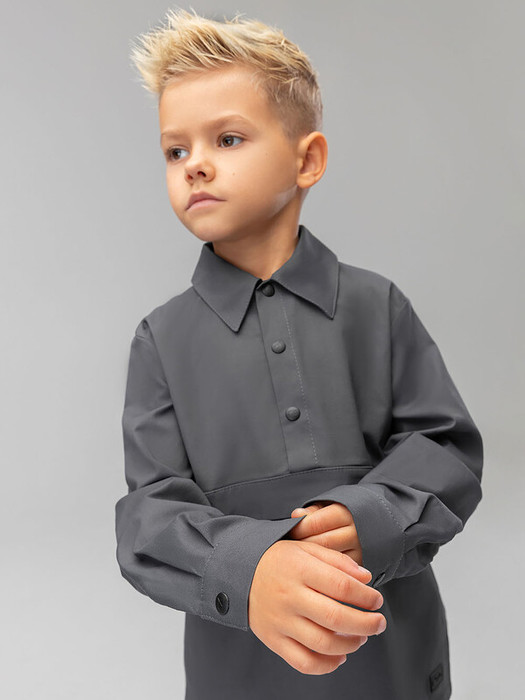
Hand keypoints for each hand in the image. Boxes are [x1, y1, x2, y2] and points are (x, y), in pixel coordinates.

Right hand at [248, 539, 385, 675]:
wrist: (238, 572)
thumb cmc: (278, 559)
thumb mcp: (306, 548)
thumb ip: (337, 560)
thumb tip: (366, 578)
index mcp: (300, 568)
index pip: (341, 586)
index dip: (366, 596)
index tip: (377, 599)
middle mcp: (290, 595)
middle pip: (336, 617)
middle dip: (366, 624)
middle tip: (379, 623)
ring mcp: (280, 620)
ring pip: (323, 643)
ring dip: (351, 644)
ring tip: (361, 637)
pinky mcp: (273, 640)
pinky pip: (304, 662)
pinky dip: (327, 665)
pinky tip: (340, 655)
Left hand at [288, 502, 364, 566]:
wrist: (370, 525)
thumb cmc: (339, 516)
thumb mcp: (327, 508)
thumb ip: (312, 512)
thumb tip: (296, 514)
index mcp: (345, 514)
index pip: (317, 522)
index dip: (300, 528)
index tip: (289, 532)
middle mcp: (356, 532)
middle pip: (323, 542)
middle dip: (304, 546)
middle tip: (290, 549)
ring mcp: (360, 550)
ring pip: (331, 560)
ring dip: (313, 561)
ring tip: (299, 559)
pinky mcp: (361, 566)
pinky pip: (339, 572)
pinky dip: (324, 571)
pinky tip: (312, 569)